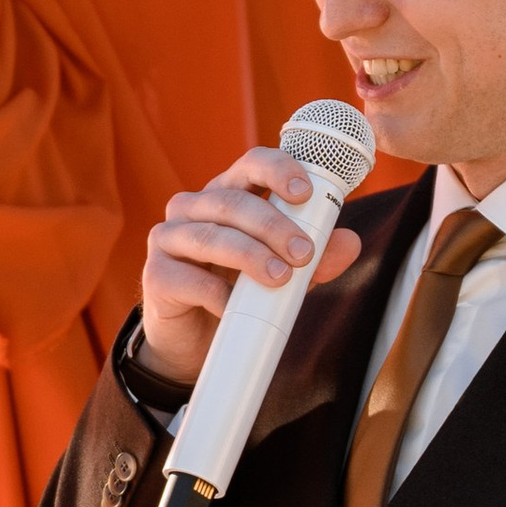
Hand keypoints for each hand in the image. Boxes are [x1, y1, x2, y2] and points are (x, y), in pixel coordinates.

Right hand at [138, 147, 362, 384]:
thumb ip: (315, 258)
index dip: (277, 170)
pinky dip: (217, 294)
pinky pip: (188, 279)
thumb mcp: (284, 273)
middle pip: (231, 201)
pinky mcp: (156, 277)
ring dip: (249, 255)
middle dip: (272, 225)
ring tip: (280, 278)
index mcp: (226, 195)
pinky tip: (235, 307)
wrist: (194, 341)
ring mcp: (168, 240)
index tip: (305, 193)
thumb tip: (349, 243)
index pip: (250, 165)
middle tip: (303, 254)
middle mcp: (192, 208)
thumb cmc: (239, 293)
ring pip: (209, 236)